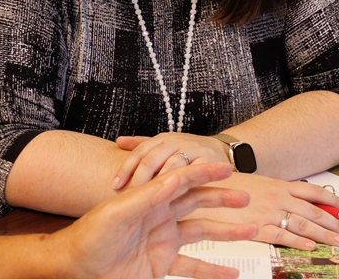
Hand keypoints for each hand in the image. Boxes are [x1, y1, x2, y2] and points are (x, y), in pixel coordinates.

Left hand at [56, 163, 257, 278]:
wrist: (76, 267)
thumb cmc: (89, 236)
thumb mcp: (117, 213)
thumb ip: (146, 196)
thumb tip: (174, 178)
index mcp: (148, 199)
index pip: (181, 181)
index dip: (203, 174)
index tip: (226, 170)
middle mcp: (159, 216)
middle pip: (197, 203)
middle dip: (222, 199)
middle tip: (246, 197)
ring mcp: (163, 239)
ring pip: (202, 232)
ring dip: (226, 232)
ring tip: (252, 230)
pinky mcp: (161, 263)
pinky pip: (193, 266)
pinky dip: (212, 270)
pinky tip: (231, 273)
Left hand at [113, 133, 228, 189]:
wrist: (223, 154)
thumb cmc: (189, 154)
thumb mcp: (165, 147)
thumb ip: (142, 145)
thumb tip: (118, 141)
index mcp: (162, 140)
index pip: (139, 153)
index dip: (126, 168)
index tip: (114, 185)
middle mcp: (175, 142)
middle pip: (152, 159)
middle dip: (139, 178)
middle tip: (128, 195)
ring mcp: (192, 150)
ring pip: (170, 167)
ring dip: (157, 183)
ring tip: (146, 199)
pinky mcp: (208, 162)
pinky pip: (192, 174)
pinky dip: (181, 186)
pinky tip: (172, 199)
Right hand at [186, 173, 338, 250]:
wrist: (204, 186)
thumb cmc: (228, 186)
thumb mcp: (257, 185)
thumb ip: (277, 193)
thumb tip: (296, 200)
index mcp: (279, 185)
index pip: (314, 192)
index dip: (333, 201)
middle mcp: (277, 197)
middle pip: (314, 211)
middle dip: (335, 222)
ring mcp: (267, 211)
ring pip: (303, 223)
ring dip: (324, 233)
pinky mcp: (255, 226)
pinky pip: (281, 234)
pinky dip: (298, 240)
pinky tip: (311, 245)